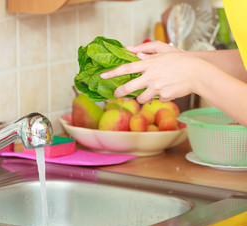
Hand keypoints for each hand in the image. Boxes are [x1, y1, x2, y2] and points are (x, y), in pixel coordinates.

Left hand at [100, 41, 215, 103]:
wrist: (197, 72)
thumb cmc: (180, 60)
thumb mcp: (163, 52)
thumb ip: (147, 51)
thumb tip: (134, 52)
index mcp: (148, 64)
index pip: (126, 68)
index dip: (112, 73)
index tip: (103, 76)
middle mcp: (150, 76)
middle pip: (128, 88)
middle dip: (119, 93)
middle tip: (116, 95)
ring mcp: (157, 87)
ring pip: (141, 98)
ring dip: (142, 97)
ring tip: (149, 93)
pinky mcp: (164, 96)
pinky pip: (157, 100)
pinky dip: (160, 97)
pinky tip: (168, 90)